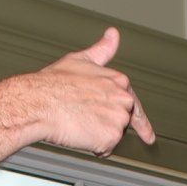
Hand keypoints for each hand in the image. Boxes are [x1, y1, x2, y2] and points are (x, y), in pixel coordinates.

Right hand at [19, 28, 155, 154]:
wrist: (39, 102)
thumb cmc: (53, 83)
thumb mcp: (80, 60)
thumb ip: (102, 51)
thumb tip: (113, 35)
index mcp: (119, 81)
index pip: (134, 105)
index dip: (141, 123)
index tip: (148, 137)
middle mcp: (123, 99)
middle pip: (122, 122)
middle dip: (106, 125)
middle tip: (84, 117)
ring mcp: (118, 119)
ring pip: (114, 137)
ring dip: (98, 136)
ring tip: (79, 123)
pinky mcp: (109, 137)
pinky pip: (105, 150)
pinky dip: (93, 148)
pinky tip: (79, 134)